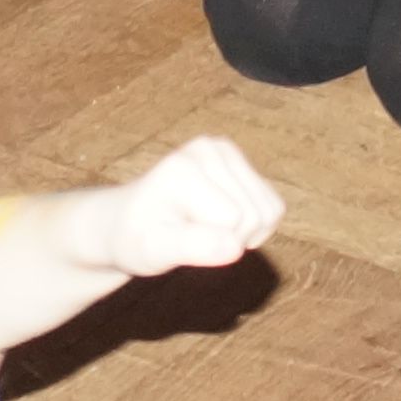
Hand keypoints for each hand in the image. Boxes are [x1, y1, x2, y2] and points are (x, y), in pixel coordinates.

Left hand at [95, 135, 284, 275]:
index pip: (234, 222)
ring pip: (270, 211)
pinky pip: (273, 206)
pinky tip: (222, 222)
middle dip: (232, 239)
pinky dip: (256, 226)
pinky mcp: (239, 161)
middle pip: (256, 215)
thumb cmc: (136, 239)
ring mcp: (226, 151)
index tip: (178, 238)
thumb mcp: (154, 251)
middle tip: (192, 235)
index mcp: (184, 167)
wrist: (127, 221)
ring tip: (205, 228)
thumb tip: (234, 248)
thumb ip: (192, 248)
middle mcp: (209, 148)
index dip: (214, 245)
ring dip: (245, 234)